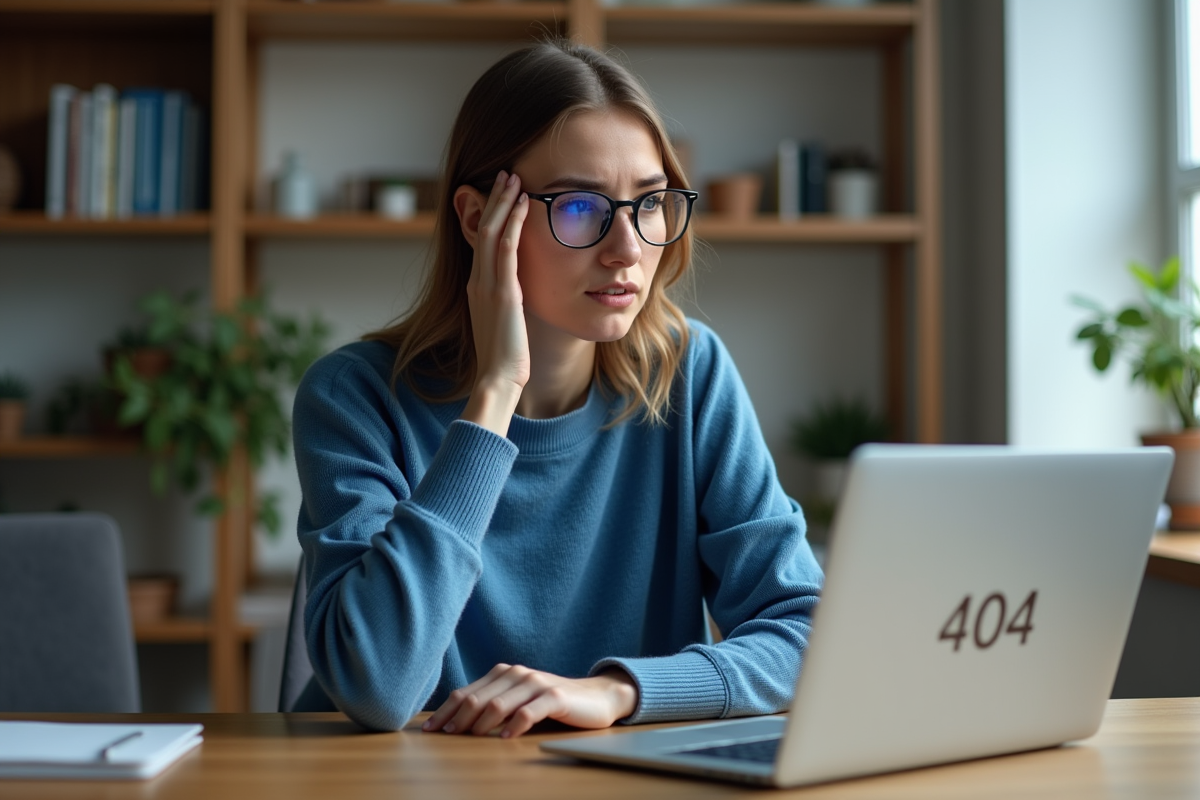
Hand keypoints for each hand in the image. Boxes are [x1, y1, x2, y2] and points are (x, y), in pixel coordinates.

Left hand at [422, 664, 638, 738]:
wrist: (595, 697)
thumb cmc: (550, 703)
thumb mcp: (518, 700)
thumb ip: (493, 704)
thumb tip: (455, 722)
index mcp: (504, 674)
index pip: (467, 693)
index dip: (445, 711)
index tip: (429, 730)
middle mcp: (517, 674)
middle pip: (478, 698)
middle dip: (457, 719)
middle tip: (446, 737)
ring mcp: (536, 683)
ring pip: (499, 703)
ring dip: (481, 723)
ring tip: (470, 738)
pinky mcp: (555, 697)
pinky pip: (529, 712)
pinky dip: (514, 725)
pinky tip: (505, 738)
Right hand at [460, 170, 530, 436]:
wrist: (498, 379)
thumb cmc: (506, 359)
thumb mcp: (505, 323)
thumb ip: (508, 303)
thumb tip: (520, 293)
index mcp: (477, 288)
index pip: (483, 242)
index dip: (491, 215)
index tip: (503, 195)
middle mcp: (477, 281)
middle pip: (483, 229)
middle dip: (494, 200)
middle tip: (506, 174)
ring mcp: (487, 285)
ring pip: (491, 232)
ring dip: (503, 202)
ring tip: (513, 178)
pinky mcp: (502, 291)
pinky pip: (506, 247)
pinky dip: (513, 222)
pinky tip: (523, 204)